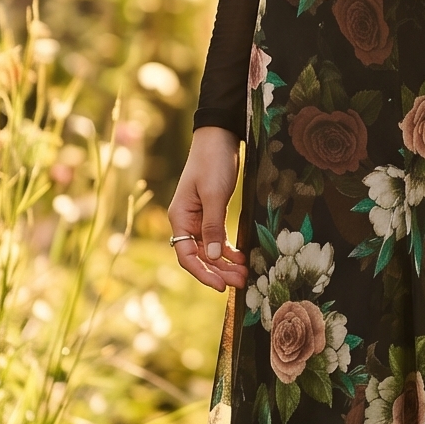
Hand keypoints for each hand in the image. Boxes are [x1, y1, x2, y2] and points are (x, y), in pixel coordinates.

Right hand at [168, 127, 247, 290]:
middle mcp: (185, 221)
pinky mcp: (211, 213)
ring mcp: (198, 218)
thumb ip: (213, 226)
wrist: (219, 138)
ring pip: (209, 250)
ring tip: (244, 274)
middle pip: (199, 256)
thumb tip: (213, 256)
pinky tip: (241, 258)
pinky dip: (228, 250)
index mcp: (180, 217)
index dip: (203, 273)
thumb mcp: (214, 195)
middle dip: (219, 271)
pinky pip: (217, 239)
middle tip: (241, 282)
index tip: (221, 286)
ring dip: (225, 264)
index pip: (187, 255)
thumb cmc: (213, 162)